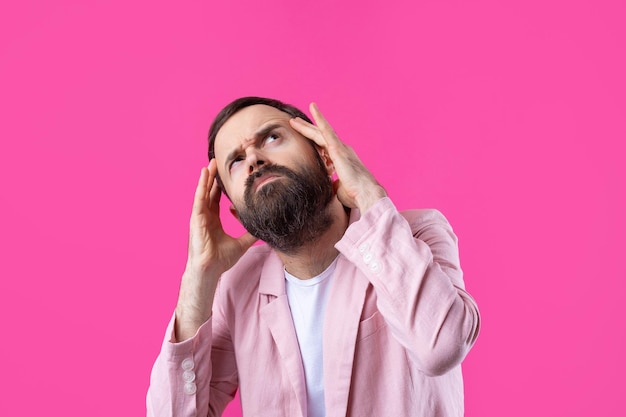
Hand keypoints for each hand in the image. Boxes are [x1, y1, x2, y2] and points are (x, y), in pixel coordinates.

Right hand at [186, 159, 256, 274]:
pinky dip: (202, 186)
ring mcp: (199, 217)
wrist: (210, 270)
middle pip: (208, 192)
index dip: (219, 188)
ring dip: (207, 178)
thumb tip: (263, 228)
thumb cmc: (221, 260)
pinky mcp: (197, 218)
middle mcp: (205, 216)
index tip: (226, 176)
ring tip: (211, 164)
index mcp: (213, 221)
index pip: (216, 200)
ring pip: (203, 192)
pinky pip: (199, 199)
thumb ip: (250, 234)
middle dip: (213, 178)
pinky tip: (204, 175)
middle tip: (217, 163)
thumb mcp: (242, 244)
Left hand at [290, 103, 386, 212]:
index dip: (313, 141)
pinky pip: (326, 130)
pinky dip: (320, 119)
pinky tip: (313, 109)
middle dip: (307, 130)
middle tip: (295, 122)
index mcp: (342, 159)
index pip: (324, 147)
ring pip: (320, 132)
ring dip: (306, 126)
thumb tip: (327, 188)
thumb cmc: (355, 195)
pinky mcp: (338, 149)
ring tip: (294, 120)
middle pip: (320, 136)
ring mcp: (340, 148)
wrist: (366, 195)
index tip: (304, 136)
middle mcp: (342, 150)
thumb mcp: (339, 189)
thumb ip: (332, 185)